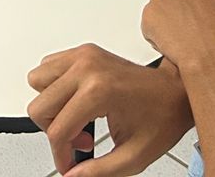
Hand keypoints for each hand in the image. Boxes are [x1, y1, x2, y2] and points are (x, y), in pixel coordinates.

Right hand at [27, 44, 192, 175]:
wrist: (176, 90)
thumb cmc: (162, 116)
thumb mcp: (133, 156)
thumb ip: (99, 171)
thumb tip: (73, 176)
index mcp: (99, 90)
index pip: (58, 130)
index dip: (61, 155)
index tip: (70, 163)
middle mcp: (87, 67)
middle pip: (41, 106)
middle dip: (55, 131)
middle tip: (80, 140)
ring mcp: (84, 55)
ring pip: (38, 81)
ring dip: (51, 107)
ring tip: (76, 119)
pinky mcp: (84, 51)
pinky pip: (48, 67)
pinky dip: (55, 88)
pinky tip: (76, 102)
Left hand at [141, 0, 214, 74]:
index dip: (200, 1)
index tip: (203, 13)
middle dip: (183, 9)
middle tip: (194, 28)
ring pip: (162, 9)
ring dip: (170, 21)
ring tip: (185, 40)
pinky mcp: (149, 17)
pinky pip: (150, 26)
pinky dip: (158, 36)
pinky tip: (173, 45)